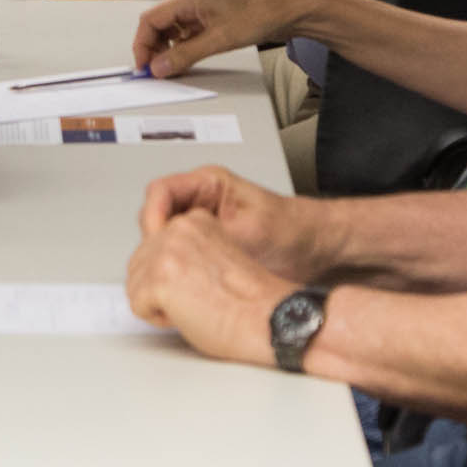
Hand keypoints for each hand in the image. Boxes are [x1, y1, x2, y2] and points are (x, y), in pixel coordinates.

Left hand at [124, 212, 289, 368]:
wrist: (269, 317)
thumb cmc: (251, 298)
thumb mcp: (217, 255)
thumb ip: (187, 251)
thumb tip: (159, 268)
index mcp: (194, 220)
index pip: (154, 245)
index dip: (170, 274)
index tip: (192, 286)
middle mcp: (176, 230)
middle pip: (138, 264)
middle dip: (158, 289)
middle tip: (195, 300)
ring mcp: (165, 253)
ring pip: (135, 285)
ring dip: (158, 303)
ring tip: (193, 306)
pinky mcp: (158, 279)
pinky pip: (137, 305)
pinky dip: (157, 318)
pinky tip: (188, 314)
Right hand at [134, 0, 293, 78]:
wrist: (285, 12)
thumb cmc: (259, 15)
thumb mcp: (218, 40)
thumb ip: (185, 55)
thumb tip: (160, 67)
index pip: (150, 20)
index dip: (142, 44)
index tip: (144, 66)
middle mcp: (191, 1)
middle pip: (157, 24)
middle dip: (152, 48)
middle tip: (155, 70)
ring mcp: (200, 10)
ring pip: (170, 30)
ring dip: (166, 49)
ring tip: (170, 68)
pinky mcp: (209, 19)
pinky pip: (185, 34)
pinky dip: (180, 48)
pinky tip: (185, 60)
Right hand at [137, 163, 323, 279]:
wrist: (314, 246)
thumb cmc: (292, 231)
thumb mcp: (250, 232)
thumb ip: (212, 237)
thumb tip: (180, 250)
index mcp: (208, 184)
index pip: (160, 192)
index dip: (152, 218)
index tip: (156, 243)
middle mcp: (200, 201)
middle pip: (155, 216)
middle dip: (154, 243)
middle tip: (159, 266)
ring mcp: (201, 223)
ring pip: (163, 238)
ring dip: (163, 257)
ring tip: (170, 276)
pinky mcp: (205, 244)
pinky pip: (177, 253)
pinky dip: (175, 268)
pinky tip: (182, 282)